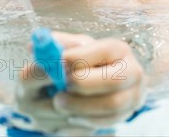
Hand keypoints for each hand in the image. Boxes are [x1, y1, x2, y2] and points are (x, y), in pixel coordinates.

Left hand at [13, 31, 146, 133]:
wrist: (102, 82)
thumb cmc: (82, 61)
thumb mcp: (73, 48)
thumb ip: (57, 45)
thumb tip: (35, 45)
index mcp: (117, 48)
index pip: (102, 51)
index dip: (79, 58)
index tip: (58, 63)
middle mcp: (132, 70)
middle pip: (113, 80)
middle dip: (83, 86)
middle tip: (58, 92)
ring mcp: (134, 95)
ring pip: (110, 106)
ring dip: (81, 107)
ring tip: (59, 104)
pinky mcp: (128, 115)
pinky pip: (107, 122)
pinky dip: (85, 121)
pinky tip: (70, 116)